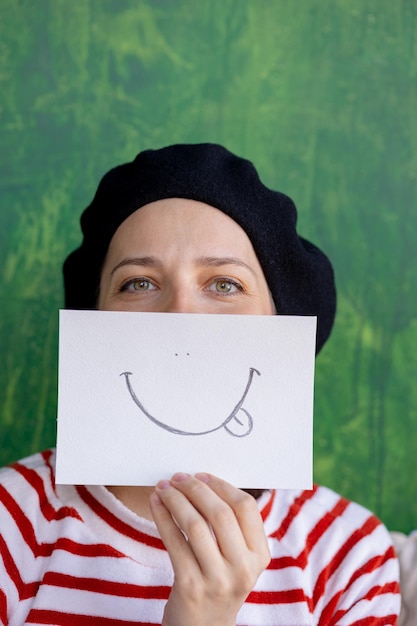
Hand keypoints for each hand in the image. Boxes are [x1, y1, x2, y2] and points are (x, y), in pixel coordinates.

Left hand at [149, 472, 270, 625]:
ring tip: (164, 488)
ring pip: (195, 525)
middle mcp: (243, 569)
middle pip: (220, 513)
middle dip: (195, 489)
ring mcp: (217, 580)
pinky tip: (156, 504)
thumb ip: (232, 527)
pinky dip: (162, 517)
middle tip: (178, 478)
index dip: (221, 486)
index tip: (201, 475)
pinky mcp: (190, 587)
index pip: (246, 507)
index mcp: (260, 556)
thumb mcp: (238, 559)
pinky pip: (174, 541)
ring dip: (176, 499)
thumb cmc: (218, 583)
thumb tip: (204, 481)